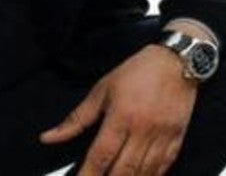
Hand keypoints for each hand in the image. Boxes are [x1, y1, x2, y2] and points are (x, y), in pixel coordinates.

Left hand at [41, 45, 198, 174]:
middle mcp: (143, 129)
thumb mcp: (102, 90)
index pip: (101, 156)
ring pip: (145, 171)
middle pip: (124, 169)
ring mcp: (163, 135)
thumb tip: (48, 138)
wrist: (177, 61)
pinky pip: (165, 165)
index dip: (88, 175)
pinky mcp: (177, 137)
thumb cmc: (138, 72)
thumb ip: (77, 118)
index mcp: (121, 116)